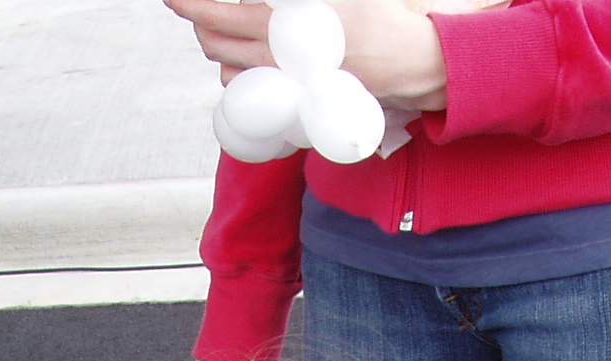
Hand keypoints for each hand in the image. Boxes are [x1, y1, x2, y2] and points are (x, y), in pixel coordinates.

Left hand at [163, 0, 451, 112]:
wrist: (417, 60)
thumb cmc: (384, 15)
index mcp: (293, 21)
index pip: (228, 14)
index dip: (194, 5)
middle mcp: (285, 54)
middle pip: (218, 43)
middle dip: (201, 23)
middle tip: (199, 8)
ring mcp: (289, 81)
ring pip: (230, 71)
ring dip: (220, 50)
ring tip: (222, 31)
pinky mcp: (298, 101)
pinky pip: (254, 93)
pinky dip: (242, 75)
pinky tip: (245, 60)